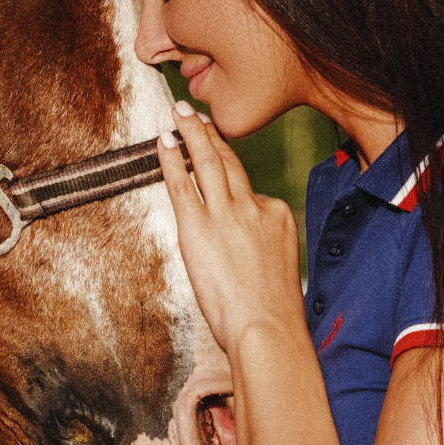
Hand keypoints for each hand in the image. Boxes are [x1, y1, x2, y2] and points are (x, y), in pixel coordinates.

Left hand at [160, 104, 303, 357]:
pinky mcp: (199, 227)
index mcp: (278, 217)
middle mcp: (255, 208)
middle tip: (197, 115)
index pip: (252, 191)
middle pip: (231, 163)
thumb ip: (262, 249)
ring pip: (209, 162)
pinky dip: (172, 159)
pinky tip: (164, 142)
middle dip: (212, 136)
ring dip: (193, 133)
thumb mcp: (279, 271)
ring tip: (179, 114)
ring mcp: (228, 214)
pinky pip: (182, 183)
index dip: (232, 179)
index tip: (219, 159)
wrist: (267, 330)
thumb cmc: (272, 315)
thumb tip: (246, 249)